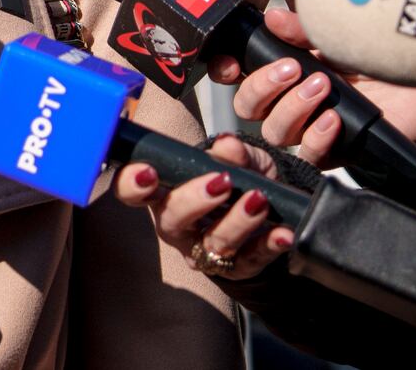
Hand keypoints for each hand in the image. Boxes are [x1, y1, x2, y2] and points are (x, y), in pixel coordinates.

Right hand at [115, 133, 294, 280]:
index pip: (132, 191)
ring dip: (237, 221)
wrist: (269, 216)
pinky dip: (268, 245)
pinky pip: (251, 259)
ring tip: (259, 201)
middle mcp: (176, 225)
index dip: (132, 184)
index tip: (148, 172)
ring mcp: (205, 250)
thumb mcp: (238, 160)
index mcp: (163, 192)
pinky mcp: (237, 269)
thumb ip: (233, 152)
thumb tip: (229, 146)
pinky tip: (283, 233)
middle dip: (194, 200)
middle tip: (222, 182)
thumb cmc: (238, 180)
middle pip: (172, 219)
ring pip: (214, 242)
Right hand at [208, 6, 415, 165]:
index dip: (226, 66)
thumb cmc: (405, 28)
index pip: (240, 67)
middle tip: (292, 66)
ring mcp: (320, 120)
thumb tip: (279, 7)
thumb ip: (317, 4)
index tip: (229, 60)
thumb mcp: (355, 5)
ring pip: (273, 130)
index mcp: (294, 55)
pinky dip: (316, 137)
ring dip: (288, 107)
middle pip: (247, 104)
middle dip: (260, 85)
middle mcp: (300, 91)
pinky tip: (336, 115)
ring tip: (322, 85)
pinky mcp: (346, 146)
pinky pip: (312, 156)